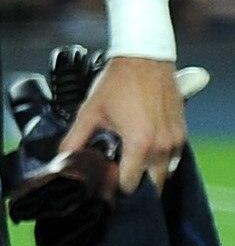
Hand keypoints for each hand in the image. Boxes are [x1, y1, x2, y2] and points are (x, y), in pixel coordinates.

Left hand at [72, 53, 188, 192]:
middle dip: (134, 185)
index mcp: (140, 144)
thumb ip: (75, 139)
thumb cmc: (118, 83)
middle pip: (152, 184)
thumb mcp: (89, 112)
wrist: (144, 59)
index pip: (129, 183)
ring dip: (149, 174)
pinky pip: (174, 157)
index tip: (105, 181)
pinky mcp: (183, 131)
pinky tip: (144, 151)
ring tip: (129, 163)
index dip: (114, 186)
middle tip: (117, 175)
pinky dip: (161, 160)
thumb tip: (62, 157)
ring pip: (165, 172)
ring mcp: (176, 139)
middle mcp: (162, 145)